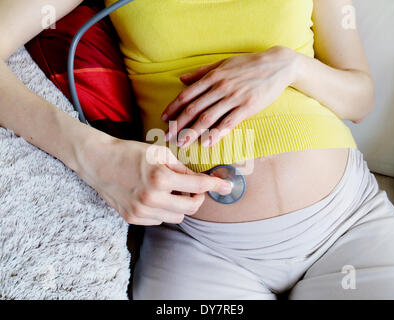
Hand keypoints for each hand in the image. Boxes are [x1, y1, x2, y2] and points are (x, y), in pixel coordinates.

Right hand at [76, 134, 231, 224]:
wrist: (98, 162)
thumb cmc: (129, 153)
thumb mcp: (159, 153)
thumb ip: (182, 168)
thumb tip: (199, 179)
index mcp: (160, 177)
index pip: (198, 185)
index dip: (215, 185)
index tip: (227, 187)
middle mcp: (152, 198)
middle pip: (191, 208)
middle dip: (198, 198)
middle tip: (195, 188)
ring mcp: (141, 211)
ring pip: (177, 217)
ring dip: (180, 205)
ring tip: (171, 191)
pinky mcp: (133, 218)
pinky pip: (159, 220)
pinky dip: (164, 210)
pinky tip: (155, 197)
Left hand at [162, 46, 299, 147]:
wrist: (277, 64)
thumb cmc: (248, 64)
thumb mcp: (222, 64)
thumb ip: (201, 72)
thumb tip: (181, 79)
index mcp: (212, 77)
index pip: (187, 95)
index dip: (173, 108)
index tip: (164, 119)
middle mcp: (220, 87)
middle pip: (193, 108)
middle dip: (178, 124)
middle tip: (168, 137)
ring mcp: (234, 97)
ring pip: (208, 117)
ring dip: (192, 132)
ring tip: (182, 143)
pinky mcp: (247, 107)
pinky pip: (228, 122)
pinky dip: (216, 133)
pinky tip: (207, 143)